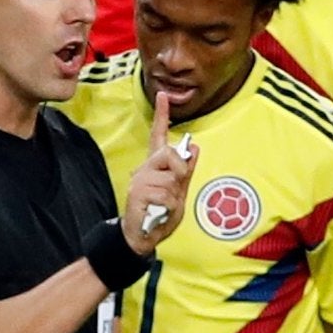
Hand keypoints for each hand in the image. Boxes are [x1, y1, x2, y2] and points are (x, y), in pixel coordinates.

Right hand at [121, 92, 197, 254]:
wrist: (142, 237)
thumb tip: (195, 148)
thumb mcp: (179, 191)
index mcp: (156, 166)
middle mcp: (146, 168)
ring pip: (170, 177)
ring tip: (164, 206)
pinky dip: (169, 207)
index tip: (164, 95)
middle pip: (170, 154)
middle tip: (175, 188)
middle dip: (180, 170)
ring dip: (174, 196)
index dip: (162, 115)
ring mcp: (140, 180)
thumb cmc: (160, 214)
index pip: (159, 136)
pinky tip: (159, 212)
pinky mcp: (137, 193)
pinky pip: (165, 194)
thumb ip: (186, 171)